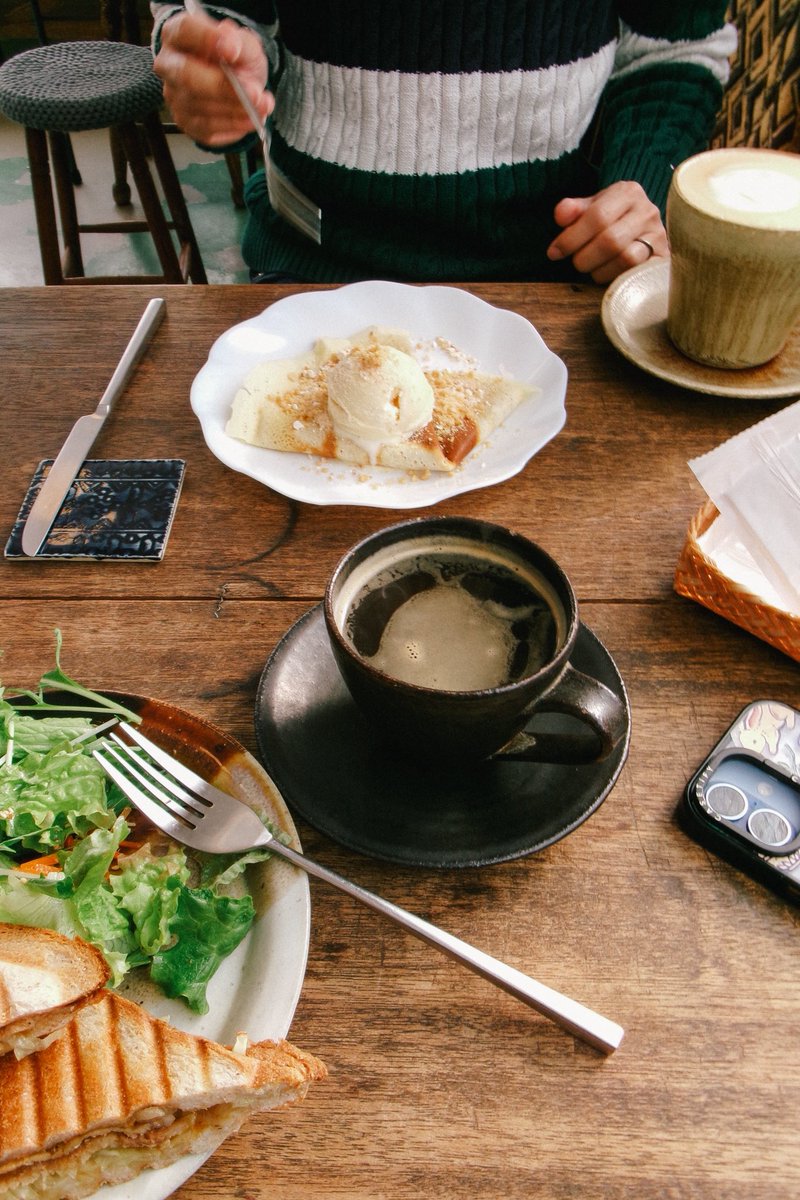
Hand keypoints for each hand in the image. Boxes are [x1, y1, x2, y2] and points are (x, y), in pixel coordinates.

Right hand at [153, 9, 272, 145]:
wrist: (239, 84)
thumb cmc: (236, 59)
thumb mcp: (244, 43)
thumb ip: (239, 42)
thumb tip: (230, 48)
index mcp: (177, 34)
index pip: (185, 30)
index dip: (207, 39)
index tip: (233, 50)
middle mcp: (168, 65)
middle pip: (187, 76)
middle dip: (223, 86)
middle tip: (255, 92)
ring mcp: (175, 97)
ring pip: (201, 107)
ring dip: (237, 109)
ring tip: (263, 105)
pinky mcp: (186, 123)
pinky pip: (208, 128)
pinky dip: (235, 126)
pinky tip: (252, 119)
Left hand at [547, 182, 668, 284]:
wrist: (646, 233)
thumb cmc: (612, 220)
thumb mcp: (592, 208)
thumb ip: (574, 210)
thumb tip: (561, 215)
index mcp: (628, 193)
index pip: (597, 216)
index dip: (571, 237)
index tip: (554, 252)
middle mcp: (647, 211)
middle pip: (610, 240)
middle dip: (584, 257)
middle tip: (576, 262)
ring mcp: (658, 236)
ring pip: (625, 258)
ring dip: (600, 270)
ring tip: (592, 268)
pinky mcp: (663, 259)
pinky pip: (636, 273)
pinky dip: (615, 278)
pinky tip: (607, 274)